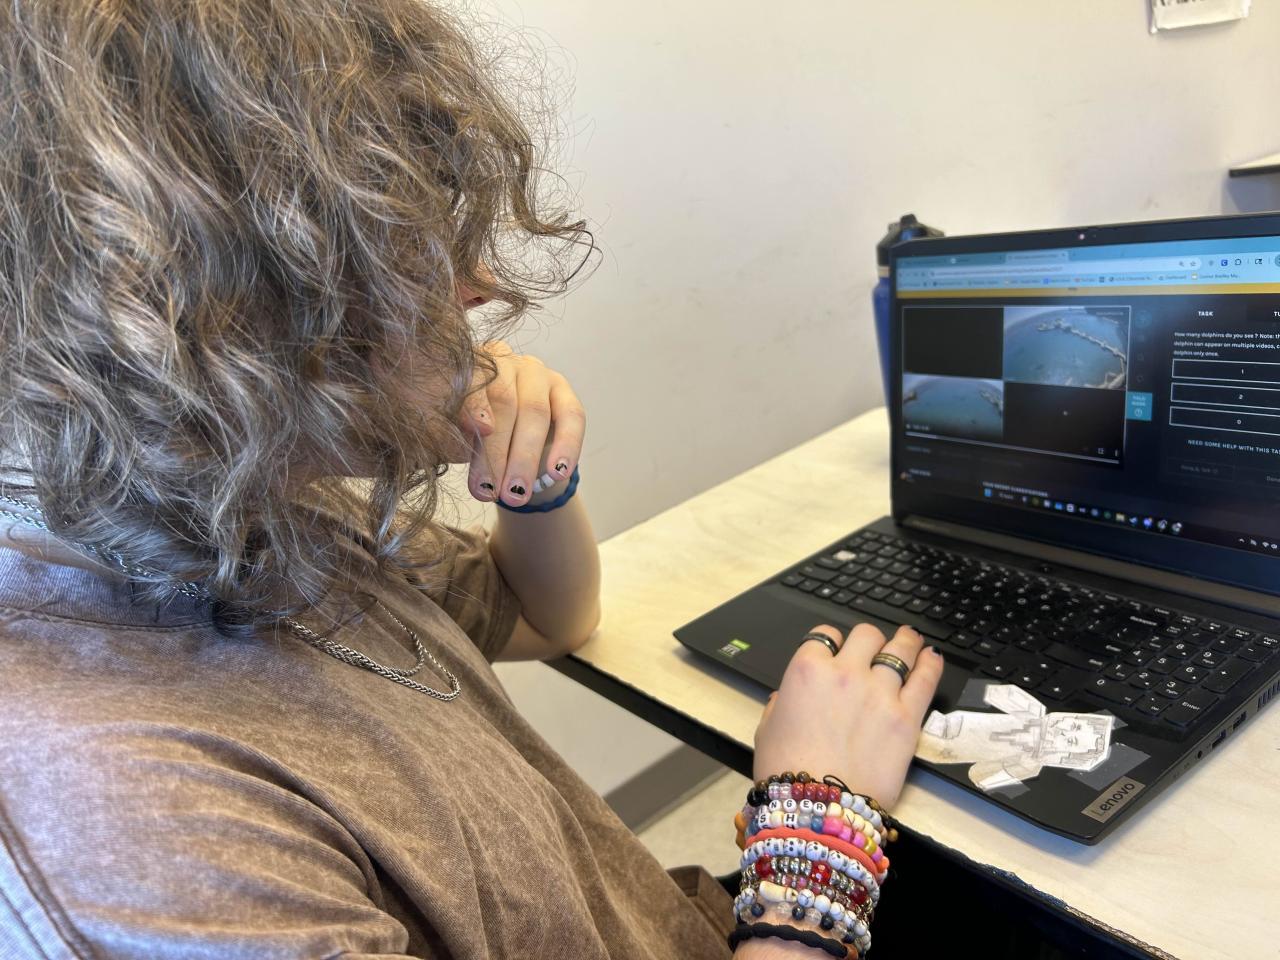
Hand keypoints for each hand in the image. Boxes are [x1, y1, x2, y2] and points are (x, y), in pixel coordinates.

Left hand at [458, 341, 585, 506]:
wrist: (507, 445)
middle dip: (496, 451)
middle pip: (505, 401)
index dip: (475, 404)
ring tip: (515, 494)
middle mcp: (505, 361)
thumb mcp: (457, 435)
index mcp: (470, 364)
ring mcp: (538, 374)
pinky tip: (557, 473)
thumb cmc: (473, 435)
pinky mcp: (564, 392)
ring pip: (535, 412)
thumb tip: (459, 444)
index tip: (477, 431)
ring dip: (525, 458)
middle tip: (488, 491)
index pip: (472, 379)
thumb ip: (457, 434)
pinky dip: (566, 447)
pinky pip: (572, 417)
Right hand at [752, 623, 943, 810]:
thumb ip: (778, 704)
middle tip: (874, 649)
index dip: (831, 642)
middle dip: (869, 641)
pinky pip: (925, 679)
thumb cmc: (786, 771)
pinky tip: (932, 657)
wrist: (818, 808)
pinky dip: (931, 664)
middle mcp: (845, 673)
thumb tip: (785, 698)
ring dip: (905, 642)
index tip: (837, 650)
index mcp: (807, 670)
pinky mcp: (906, 717)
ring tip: (909, 640)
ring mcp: (879, 692)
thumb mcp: (766, 729)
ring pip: (900, 648)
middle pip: (866, 635)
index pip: (824, 635)